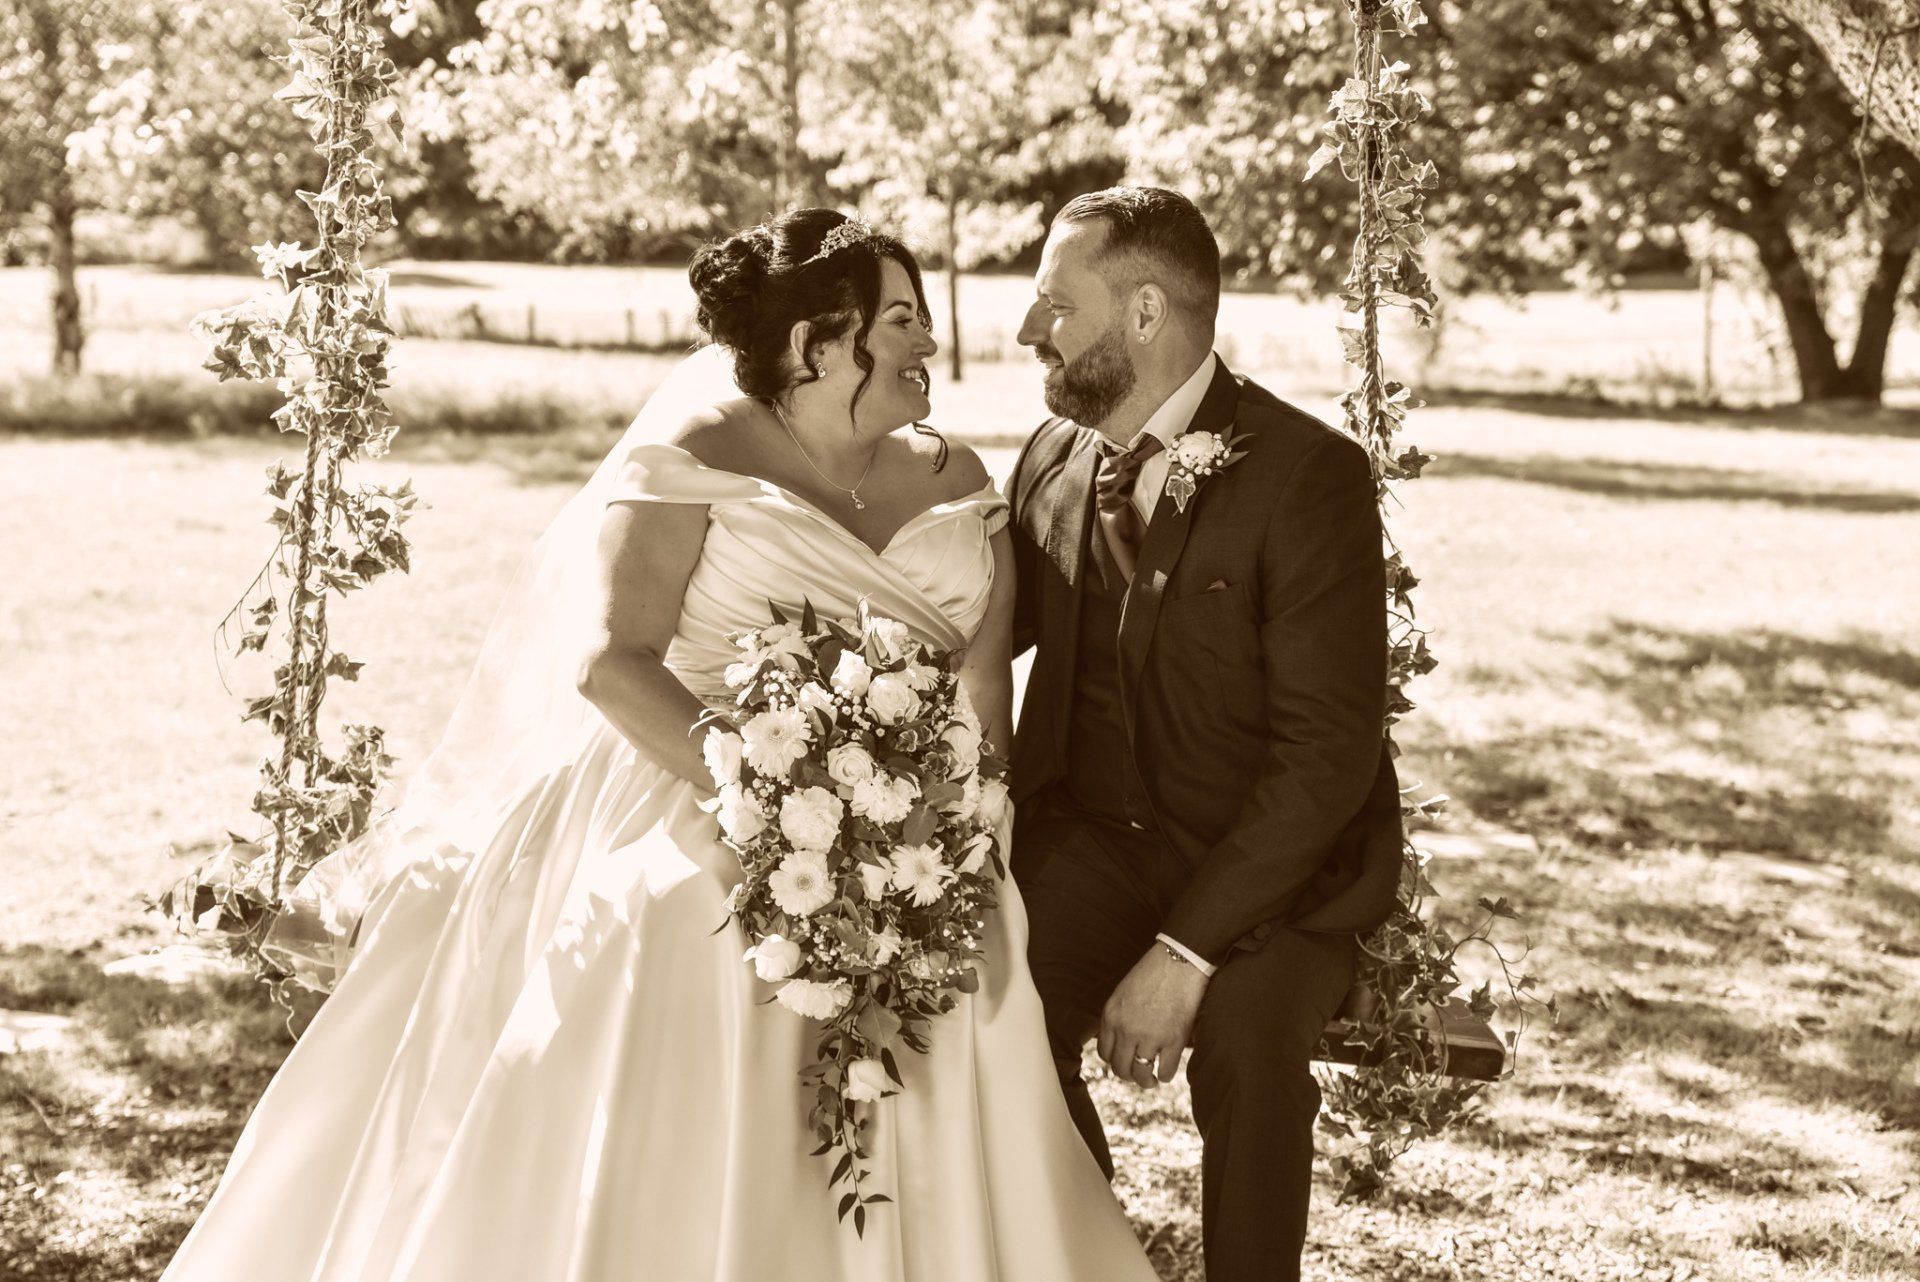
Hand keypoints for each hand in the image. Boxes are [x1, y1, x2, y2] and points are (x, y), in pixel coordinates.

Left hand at [1097, 946, 1209, 1088]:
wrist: (1179, 960)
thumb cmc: (1154, 971)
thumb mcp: (1123, 992)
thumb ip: (1119, 1016)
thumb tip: (1120, 1041)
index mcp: (1111, 1016)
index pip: (1104, 1053)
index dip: (1115, 1061)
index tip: (1124, 1061)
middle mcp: (1126, 1030)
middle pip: (1120, 1068)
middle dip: (1129, 1075)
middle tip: (1138, 1074)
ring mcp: (1150, 1037)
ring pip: (1141, 1074)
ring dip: (1146, 1081)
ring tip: (1152, 1081)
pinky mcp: (1174, 1040)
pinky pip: (1165, 1071)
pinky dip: (1165, 1076)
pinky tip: (1167, 1072)